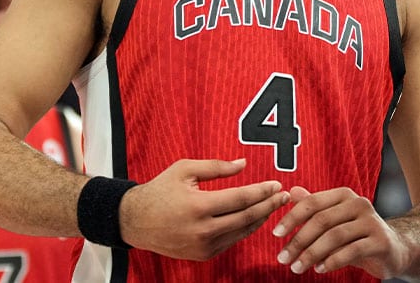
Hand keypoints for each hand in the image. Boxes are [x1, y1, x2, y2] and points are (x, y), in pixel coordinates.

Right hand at [118, 158, 288, 259]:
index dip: (262, 192)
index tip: (277, 185)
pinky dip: (245, 229)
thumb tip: (243, 164)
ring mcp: (203, 246)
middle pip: (247, 217)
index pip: (241, 199)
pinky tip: (255, 217)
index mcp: (198, 206)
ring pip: (242, 231)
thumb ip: (216, 167)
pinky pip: (231, 240)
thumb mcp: (184, 169)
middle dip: (269, 206)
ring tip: (274, 205)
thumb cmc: (160, 190)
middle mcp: (202, 229)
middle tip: (284, 196)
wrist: (135, 221)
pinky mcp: (203, 255)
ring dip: (261, 218)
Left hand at [272, 186, 409, 277]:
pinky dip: (331, 261)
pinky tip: (319, 269)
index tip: (275, 234)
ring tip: (297, 267)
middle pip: (322, 220)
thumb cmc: (358, 235)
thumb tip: (291, 192)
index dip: (292, 217)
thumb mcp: (335, 220)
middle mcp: (359, 204)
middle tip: (282, 257)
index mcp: (345, 195)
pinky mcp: (380, 241)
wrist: (393, 249)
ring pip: (334, 236)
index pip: (313, 202)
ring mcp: (371, 222)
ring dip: (312, 254)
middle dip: (298, 241)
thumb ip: (314, 207)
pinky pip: (351, 251)